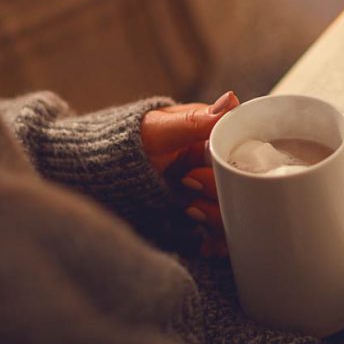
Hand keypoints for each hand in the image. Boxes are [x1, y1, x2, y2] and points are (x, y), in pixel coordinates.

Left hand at [141, 90, 238, 255]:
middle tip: (189, 185)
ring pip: (233, 212)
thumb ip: (197, 120)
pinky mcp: (199, 217)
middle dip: (219, 191)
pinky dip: (216, 242)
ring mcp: (208, 193)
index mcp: (214, 138)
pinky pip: (219, 233)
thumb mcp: (161, 128)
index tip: (216, 169)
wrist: (99, 170)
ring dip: (217, 217)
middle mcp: (216, 166)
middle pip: (240, 186)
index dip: (237, 165)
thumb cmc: (129, 139)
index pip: (245, 153)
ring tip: (190, 211)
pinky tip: (205, 244)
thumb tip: (232, 99)